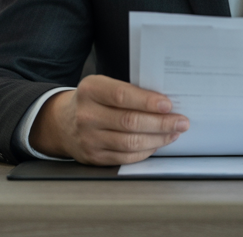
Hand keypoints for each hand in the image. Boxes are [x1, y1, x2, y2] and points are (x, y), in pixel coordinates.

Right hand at [29, 75, 188, 165]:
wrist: (62, 123)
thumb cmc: (92, 101)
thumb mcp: (103, 86)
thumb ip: (128, 91)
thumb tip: (163, 102)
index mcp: (90, 90)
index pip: (122, 96)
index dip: (147, 102)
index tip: (168, 105)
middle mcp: (86, 115)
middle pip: (129, 122)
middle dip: (161, 123)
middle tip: (181, 121)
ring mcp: (89, 139)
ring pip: (130, 142)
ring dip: (158, 139)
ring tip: (174, 132)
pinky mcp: (94, 157)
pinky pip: (125, 157)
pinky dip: (146, 151)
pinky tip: (158, 143)